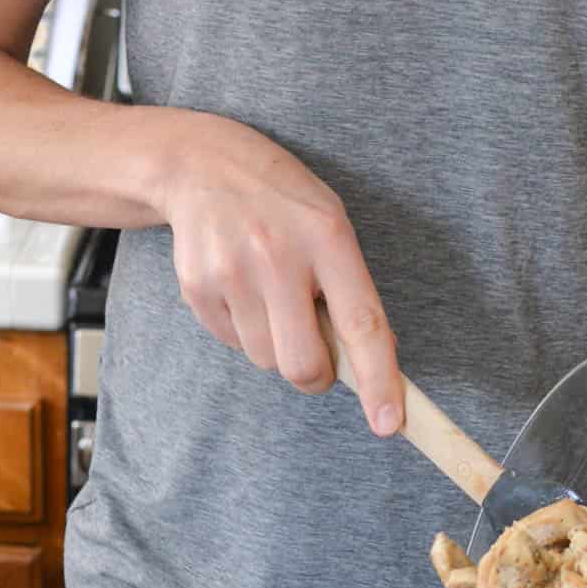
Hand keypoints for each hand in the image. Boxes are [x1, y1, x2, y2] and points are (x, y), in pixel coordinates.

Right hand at [161, 113, 404, 434]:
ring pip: (266, 360)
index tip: (389, 423)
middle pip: (303, 365)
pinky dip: (243, 330)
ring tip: (270, 295)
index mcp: (328, 237)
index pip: (362, 323)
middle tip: (315, 352)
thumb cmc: (282, 202)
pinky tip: (240, 286)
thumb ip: (349, 287)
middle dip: (315, 375)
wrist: (200, 164)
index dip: (379, 379)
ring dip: (276, 345)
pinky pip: (232, 344)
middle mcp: (278, 256)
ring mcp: (232, 273)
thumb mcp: (329, 223)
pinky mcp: (197, 287)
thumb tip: (369, 361)